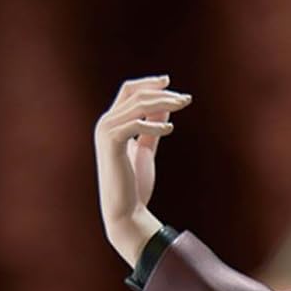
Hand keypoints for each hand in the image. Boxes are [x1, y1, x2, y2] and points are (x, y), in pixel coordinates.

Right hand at [94, 75, 190, 265]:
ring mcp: (106, 133)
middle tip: (185, 98)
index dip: (147, 84)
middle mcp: (105, 123)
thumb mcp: (146, 149)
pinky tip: (169, 129)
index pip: (128, 92)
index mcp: (112, 123)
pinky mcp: (112, 144)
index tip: (168, 81)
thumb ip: (152, 128)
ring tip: (183, 106)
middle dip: (161, 92)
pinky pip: (134, 124)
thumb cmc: (135, 181)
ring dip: (163, 104)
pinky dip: (154, 124)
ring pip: (136, 105)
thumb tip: (166, 107)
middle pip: (134, 94)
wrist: (125, 209)